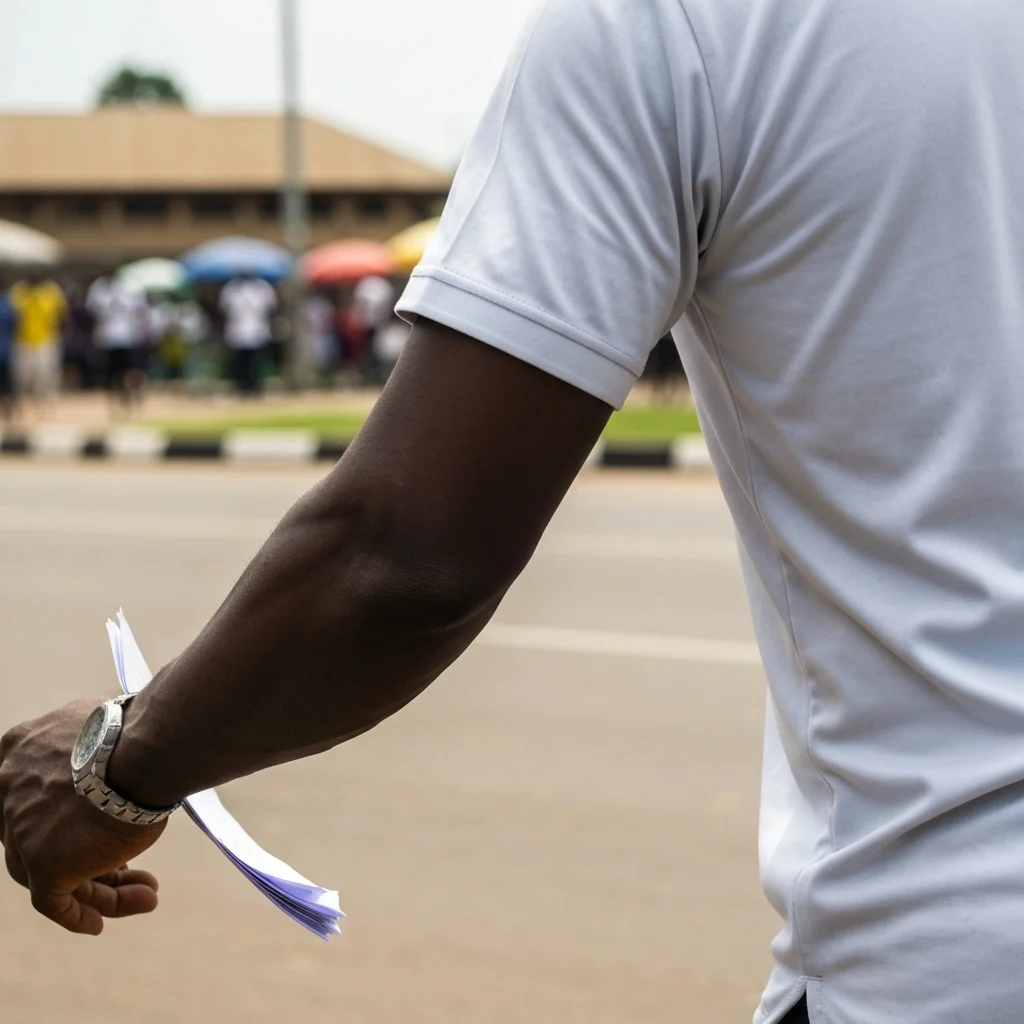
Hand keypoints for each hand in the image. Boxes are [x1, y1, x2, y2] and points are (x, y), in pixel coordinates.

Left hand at [0, 697, 166, 934]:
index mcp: (18, 750)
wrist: (146, 749)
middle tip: (124, 868)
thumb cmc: (138, 729)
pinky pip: (57, 902)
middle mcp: (8, 793)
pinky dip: (80, 915)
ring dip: (102, 889)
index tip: (89, 828)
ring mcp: (24, 833)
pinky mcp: (46, 866)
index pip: (27, 795)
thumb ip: (94, 741)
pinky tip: (101, 924)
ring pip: (52, 874)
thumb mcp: (102, 721)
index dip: (55, 818)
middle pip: (39, 841)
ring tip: (147, 895)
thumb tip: (119, 739)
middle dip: (85, 859)